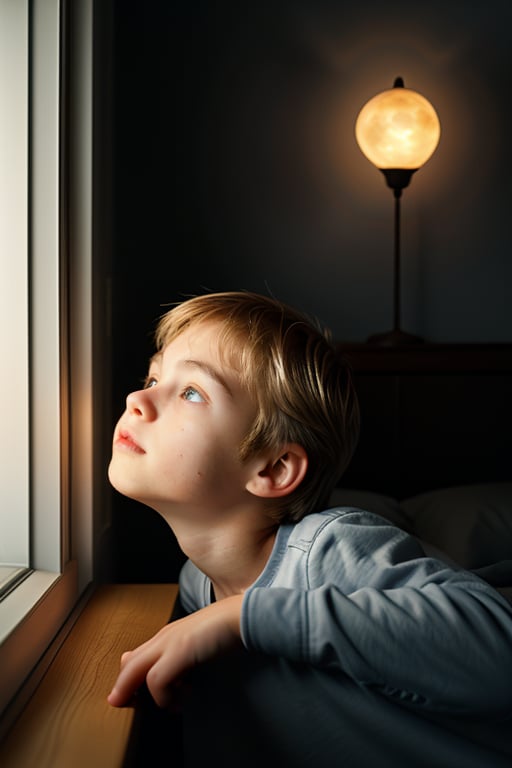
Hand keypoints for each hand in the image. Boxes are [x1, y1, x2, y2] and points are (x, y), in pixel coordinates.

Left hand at [108, 593, 243, 708]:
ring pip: (134, 671)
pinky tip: (182, 699)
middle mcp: (164, 637)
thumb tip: (178, 680)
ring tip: (169, 706)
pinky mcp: (179, 650)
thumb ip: (183, 656)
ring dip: (146, 696)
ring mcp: (170, 642)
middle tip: (125, 705)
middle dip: (122, 688)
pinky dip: (165, 697)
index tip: (132, 697)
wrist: (241, 615)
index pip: (134, 656)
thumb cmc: (225, 630)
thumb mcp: (198, 644)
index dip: (127, 678)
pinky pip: (157, 680)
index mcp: (168, 635)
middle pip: (128, 663)